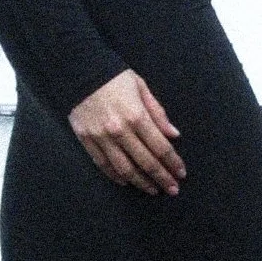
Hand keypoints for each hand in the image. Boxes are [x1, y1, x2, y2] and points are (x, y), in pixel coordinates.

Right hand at [68, 70, 184, 195]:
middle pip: (146, 162)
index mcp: (137, 116)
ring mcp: (101, 138)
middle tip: (172, 189)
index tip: (181, 173)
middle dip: (162, 177)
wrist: (80, 71)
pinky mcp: (86, 140)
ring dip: (141, 182)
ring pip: (125, 169)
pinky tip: (127, 181)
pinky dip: (116, 176)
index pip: (160, 147)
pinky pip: (103, 165)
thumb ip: (158, 113)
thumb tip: (174, 134)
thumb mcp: (141, 87)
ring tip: (152, 189)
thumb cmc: (115, 77)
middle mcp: (120, 130)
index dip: (173, 162)